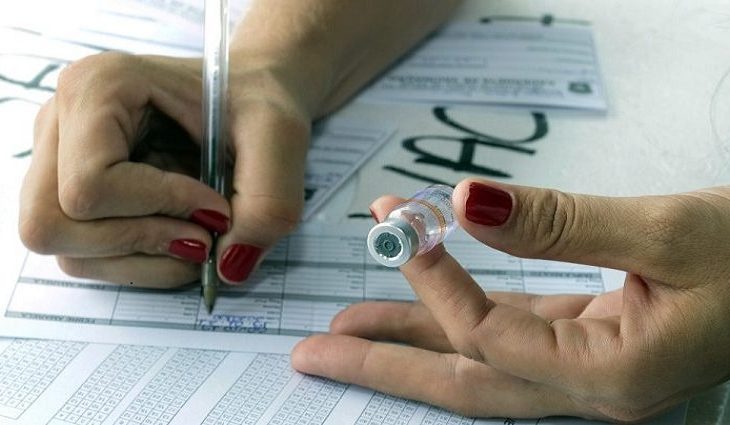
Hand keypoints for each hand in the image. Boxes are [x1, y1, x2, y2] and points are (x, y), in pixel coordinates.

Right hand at [19, 52, 310, 286]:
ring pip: (67, 250)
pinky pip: (84, 256)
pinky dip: (139, 262)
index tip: (216, 206)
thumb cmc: (257, 102)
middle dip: (139, 242)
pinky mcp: (73, 193)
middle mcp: (60, 123)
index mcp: (97, 87)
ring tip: (200, 237)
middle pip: (53, 223)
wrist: (249, 97)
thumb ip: (267, 201)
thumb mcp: (280, 137)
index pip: (89, 186)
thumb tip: (228, 269)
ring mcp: (58, 161)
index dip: (159, 209)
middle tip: (204, 235)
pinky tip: (181, 238)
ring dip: (142, 259)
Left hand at [292, 178, 729, 421]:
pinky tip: (429, 304)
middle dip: (386, 364)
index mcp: (613, 379)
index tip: (399, 226)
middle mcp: (594, 391)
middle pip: (465, 384)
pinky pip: (512, 337)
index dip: (436, 282)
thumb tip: (469, 203)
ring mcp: (592, 373)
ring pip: (482, 364)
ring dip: (416, 342)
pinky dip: (466, 317)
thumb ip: (560, 223)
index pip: (490, 335)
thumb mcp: (667, 230)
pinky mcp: (594, 344)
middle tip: (316, 352)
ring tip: (350, 328)